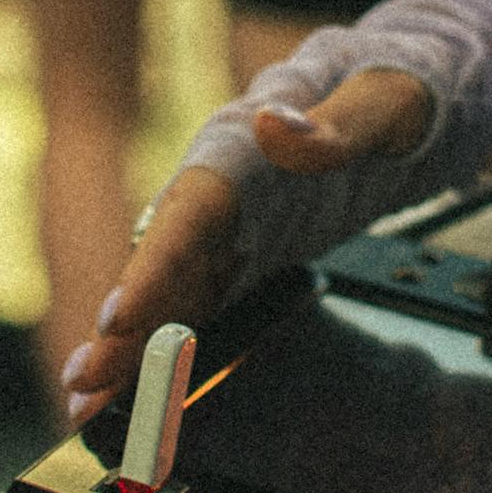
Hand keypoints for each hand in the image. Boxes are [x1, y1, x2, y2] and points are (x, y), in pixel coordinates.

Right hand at [59, 64, 432, 426]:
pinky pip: (202, 304)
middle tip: (82, 383)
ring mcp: (231, 226)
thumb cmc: (397, 89)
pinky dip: (170, 346)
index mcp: (246, 142)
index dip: (154, 266)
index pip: (192, 208)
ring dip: (133, 347)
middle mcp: (221, 188)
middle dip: (124, 325)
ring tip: (87, 404)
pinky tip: (139, 388)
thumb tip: (275, 124)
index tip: (118, 317)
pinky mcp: (247, 254)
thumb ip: (338, 121)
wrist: (409, 97)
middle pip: (164, 261)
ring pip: (172, 291)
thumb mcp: (387, 99)